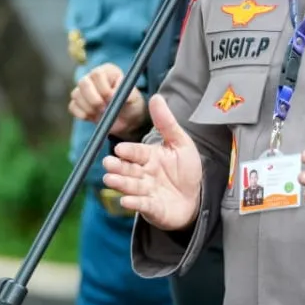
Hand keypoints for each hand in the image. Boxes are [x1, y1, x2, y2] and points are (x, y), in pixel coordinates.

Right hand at [68, 63, 146, 135]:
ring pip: (76, 94)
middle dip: (93, 98)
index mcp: (107, 71)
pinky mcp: (79, 103)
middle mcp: (93, 78)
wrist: (126, 119)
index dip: (102, 87)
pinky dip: (81, 114)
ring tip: (101, 114)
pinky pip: (72, 106)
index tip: (111, 99)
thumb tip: (113, 93)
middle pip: (83, 82)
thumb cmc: (131, 104)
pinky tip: (92, 117)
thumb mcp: (133, 99)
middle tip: (103, 109)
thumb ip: (126, 94)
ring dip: (88, 107)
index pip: (97, 74)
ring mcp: (84, 90)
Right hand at [101, 95, 201, 229]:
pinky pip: (142, 205)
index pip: (136, 152)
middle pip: (128, 169)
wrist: (197, 198)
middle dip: (118, 166)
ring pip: (131, 186)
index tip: (120, 149)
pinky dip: (133, 203)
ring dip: (120, 183)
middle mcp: (144, 173)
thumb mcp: (181, 143)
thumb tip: (156, 97)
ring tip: (110, 180)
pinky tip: (126, 200)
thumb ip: (166, 122)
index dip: (129, 151)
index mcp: (149, 156)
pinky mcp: (152, 208)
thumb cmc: (186, 169)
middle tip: (108, 163)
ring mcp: (146, 191)